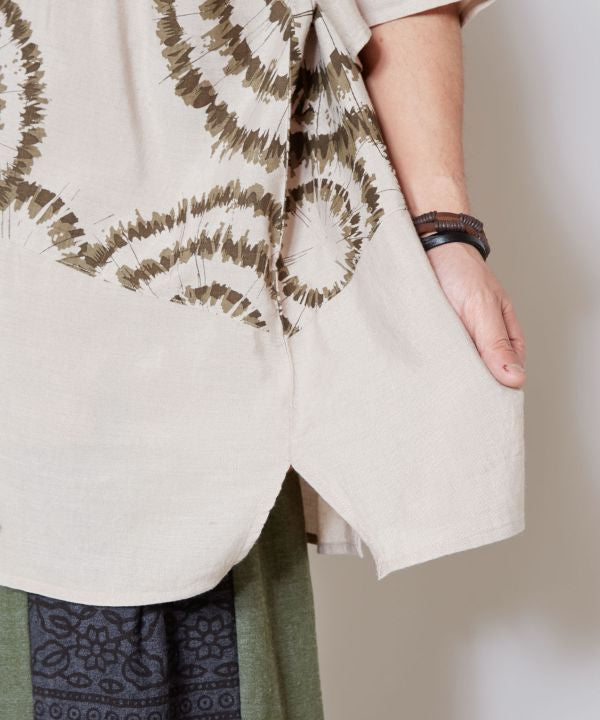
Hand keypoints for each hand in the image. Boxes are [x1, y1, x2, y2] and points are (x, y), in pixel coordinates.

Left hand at [425, 241, 525, 388]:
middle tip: (451, 398)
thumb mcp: (482, 308)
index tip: (478, 404)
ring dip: (446, 376)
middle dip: (467, 387)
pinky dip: (430, 363)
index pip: (506, 376)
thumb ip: (496, 343)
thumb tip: (515, 379)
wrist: (428, 246)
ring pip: (456, 369)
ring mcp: (458, 340)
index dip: (494, 392)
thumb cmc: (461, 272)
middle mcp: (482, 341)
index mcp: (505, 337)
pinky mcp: (435, 337)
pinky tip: (422, 370)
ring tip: (435, 385)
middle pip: (480, 377)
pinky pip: (436, 357)